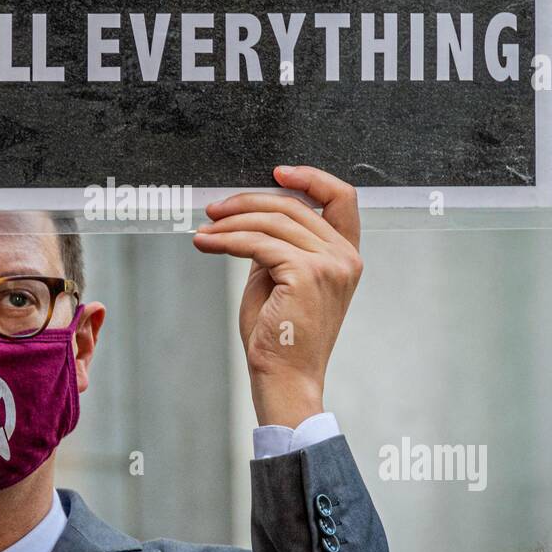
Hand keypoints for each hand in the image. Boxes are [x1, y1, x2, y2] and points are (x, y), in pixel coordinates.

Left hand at [192, 166, 362, 428]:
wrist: (284, 379)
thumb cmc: (280, 338)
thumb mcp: (280, 280)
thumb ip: (278, 246)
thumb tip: (250, 216)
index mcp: (347, 256)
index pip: (342, 198)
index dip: (311, 178)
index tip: (276, 171)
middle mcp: (346, 257)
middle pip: (294, 206)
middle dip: (248, 202)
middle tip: (214, 209)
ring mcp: (330, 265)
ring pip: (272, 222)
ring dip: (231, 223)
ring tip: (204, 231)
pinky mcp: (306, 274)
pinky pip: (258, 243)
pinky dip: (227, 240)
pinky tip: (205, 243)